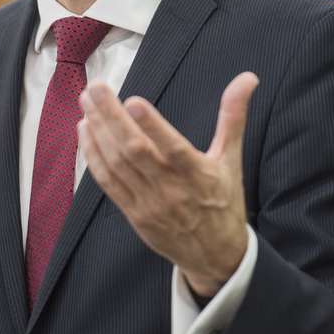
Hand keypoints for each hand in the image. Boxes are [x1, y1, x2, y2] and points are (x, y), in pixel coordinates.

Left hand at [78, 72, 258, 297]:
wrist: (215, 255)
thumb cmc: (223, 201)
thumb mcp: (231, 160)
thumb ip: (233, 117)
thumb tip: (248, 78)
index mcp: (198, 175)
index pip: (173, 149)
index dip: (153, 126)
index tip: (134, 101)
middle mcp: (172, 190)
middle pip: (136, 151)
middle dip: (111, 117)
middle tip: (95, 87)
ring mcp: (149, 203)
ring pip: (117, 164)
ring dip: (98, 131)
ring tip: (86, 102)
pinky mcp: (133, 213)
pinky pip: (108, 183)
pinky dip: (94, 156)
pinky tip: (85, 131)